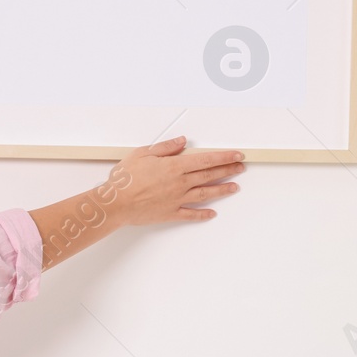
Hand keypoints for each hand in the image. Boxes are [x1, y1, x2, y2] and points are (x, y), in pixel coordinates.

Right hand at [103, 136, 245, 225]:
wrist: (116, 203)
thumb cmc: (125, 179)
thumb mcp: (142, 153)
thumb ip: (165, 147)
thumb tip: (181, 141)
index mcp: (174, 166)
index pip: (206, 160)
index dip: (224, 157)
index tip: (236, 155)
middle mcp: (180, 183)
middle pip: (210, 175)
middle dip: (228, 171)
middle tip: (240, 168)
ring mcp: (177, 199)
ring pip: (206, 194)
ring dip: (222, 190)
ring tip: (234, 188)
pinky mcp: (170, 213)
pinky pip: (191, 214)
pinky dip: (202, 214)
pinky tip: (212, 214)